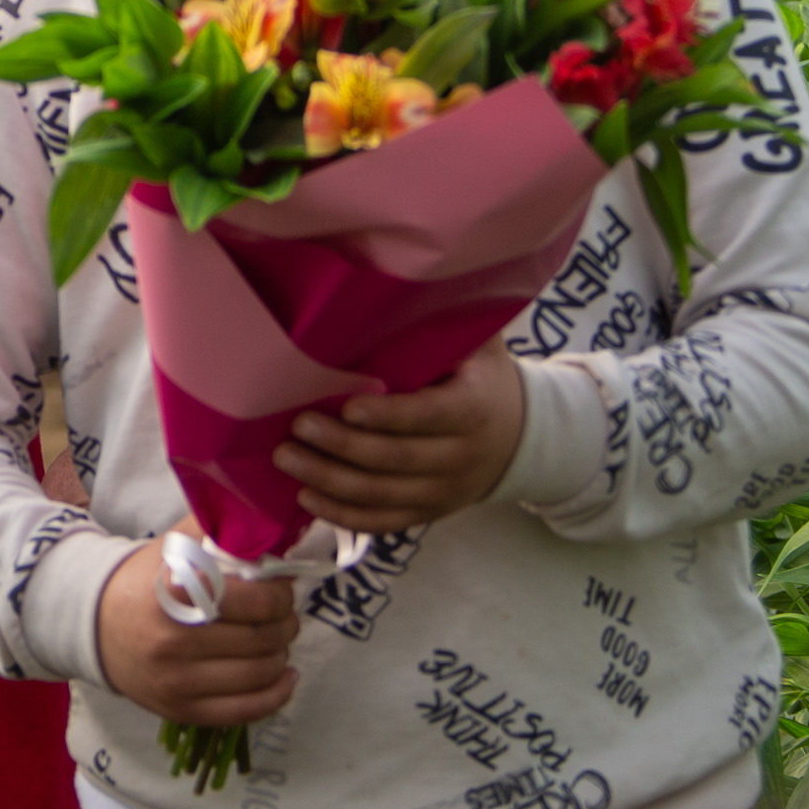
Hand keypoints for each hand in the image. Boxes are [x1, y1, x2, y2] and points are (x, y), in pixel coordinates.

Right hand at [94, 519, 296, 726]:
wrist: (96, 626)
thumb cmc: (145, 583)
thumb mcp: (174, 546)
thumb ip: (219, 531)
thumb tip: (273, 538)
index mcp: (175, 594)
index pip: (254, 600)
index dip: (280, 594)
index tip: (282, 588)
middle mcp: (174, 641)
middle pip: (261, 638)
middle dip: (285, 623)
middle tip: (284, 614)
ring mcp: (177, 682)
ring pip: (259, 674)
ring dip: (281, 655)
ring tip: (277, 640)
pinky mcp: (181, 710)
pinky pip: (245, 711)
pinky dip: (276, 695)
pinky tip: (285, 676)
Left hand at [274, 341, 527, 532]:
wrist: (521, 436)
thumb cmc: (482, 377)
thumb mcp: (478, 346)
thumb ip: (446, 323)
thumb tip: (398, 286)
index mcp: (474, 408)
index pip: (429, 416)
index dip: (388, 416)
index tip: (347, 406)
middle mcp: (461, 456)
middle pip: (396, 459)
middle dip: (341, 446)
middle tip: (296, 428)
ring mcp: (445, 491)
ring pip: (382, 495)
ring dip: (330, 481)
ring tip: (287, 459)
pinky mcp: (428, 513)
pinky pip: (383, 522)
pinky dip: (343, 515)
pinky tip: (306, 498)